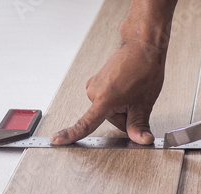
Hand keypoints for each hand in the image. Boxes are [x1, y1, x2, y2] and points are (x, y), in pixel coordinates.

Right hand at [50, 40, 165, 144]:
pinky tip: (126, 87)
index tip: (56, 140)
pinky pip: (105, 99)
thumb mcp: (144, 103)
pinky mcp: (96, 81)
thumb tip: (142, 140)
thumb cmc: (143, 68)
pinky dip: (116, 98)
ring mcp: (94, 85)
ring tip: (132, 91)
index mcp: (103, 99)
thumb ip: (139, 125)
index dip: (70, 134)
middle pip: (107, 119)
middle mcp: (94, 92)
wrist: (141, 46)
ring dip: (120, 106)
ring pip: (107, 109)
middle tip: (136, 101)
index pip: (85, 124)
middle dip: (123, 115)